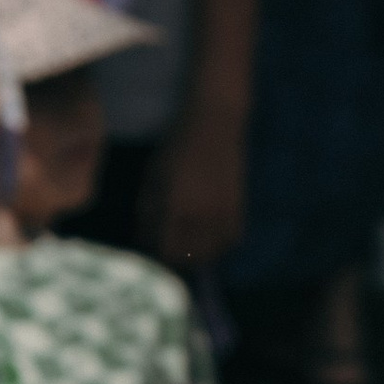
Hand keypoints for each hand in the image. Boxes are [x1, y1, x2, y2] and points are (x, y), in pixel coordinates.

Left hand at [147, 104, 249, 274]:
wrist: (215, 124)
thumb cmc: (176, 147)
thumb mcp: (153, 178)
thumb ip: (148, 213)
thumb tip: (144, 242)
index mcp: (177, 208)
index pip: (166, 252)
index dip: (156, 257)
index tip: (149, 253)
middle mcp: (203, 217)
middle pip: (189, 258)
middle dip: (174, 259)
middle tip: (165, 250)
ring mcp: (224, 215)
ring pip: (211, 254)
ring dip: (197, 256)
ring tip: (185, 246)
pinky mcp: (239, 210)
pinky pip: (229, 242)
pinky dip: (217, 246)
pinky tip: (207, 238)